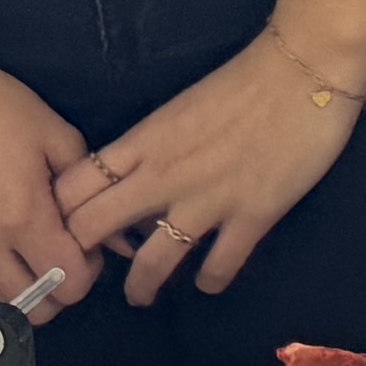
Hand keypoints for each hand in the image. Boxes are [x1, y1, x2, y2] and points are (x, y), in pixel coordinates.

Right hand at [0, 45, 93, 317]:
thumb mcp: (56, 136)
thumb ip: (89, 187)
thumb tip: (118, 230)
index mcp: (24, 218)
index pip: (70, 283)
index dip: (88, 271)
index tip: (86, 247)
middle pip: (35, 308)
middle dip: (59, 291)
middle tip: (59, 257)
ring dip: (19, 291)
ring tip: (24, 256)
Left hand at [57, 39, 365, 308]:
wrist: (304, 70)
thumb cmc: (244, 81)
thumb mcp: (179, 110)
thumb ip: (153, 147)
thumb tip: (136, 181)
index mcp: (143, 141)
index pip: (74, 186)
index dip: (61, 213)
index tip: (67, 229)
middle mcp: (163, 175)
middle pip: (93, 227)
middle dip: (84, 256)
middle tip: (93, 270)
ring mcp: (207, 199)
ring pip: (151, 261)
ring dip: (140, 286)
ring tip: (141, 296)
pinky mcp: (251, 216)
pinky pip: (219, 266)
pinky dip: (210, 281)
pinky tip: (209, 282)